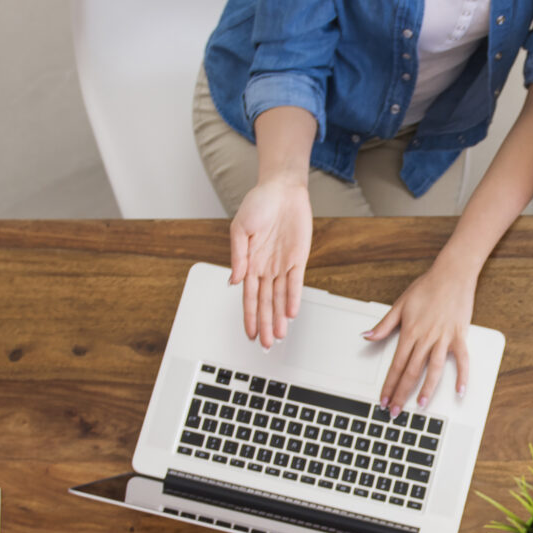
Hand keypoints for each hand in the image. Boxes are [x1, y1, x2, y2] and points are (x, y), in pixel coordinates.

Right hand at [230, 177, 313, 346]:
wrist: (281, 189)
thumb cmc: (258, 203)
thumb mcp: (239, 228)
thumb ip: (237, 257)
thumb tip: (233, 281)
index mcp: (249, 263)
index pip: (249, 297)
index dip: (249, 316)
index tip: (250, 333)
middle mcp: (266, 268)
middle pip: (265, 303)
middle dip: (265, 324)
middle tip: (267, 344)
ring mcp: (282, 265)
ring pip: (280, 298)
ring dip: (278, 317)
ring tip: (279, 335)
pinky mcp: (299, 258)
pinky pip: (296, 283)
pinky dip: (293, 298)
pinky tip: (290, 313)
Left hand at [366, 258, 477, 413]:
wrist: (452, 273)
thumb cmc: (427, 287)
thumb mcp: (399, 305)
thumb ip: (384, 325)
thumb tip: (366, 336)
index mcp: (410, 332)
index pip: (396, 365)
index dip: (389, 385)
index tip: (384, 399)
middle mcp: (426, 338)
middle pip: (411, 371)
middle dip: (401, 393)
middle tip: (395, 411)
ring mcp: (444, 338)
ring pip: (433, 369)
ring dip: (426, 389)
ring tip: (420, 406)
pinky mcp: (459, 335)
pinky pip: (462, 359)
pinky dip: (462, 376)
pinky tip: (460, 391)